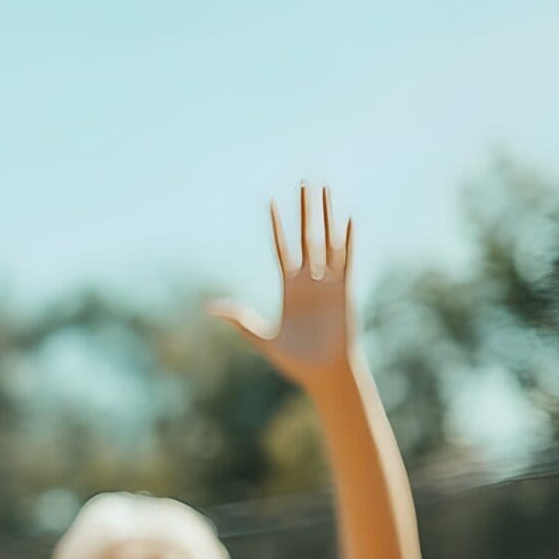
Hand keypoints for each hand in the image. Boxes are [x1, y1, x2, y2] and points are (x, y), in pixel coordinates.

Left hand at [209, 185, 358, 389]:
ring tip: (326, 191)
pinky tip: (348, 222)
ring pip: (327, 242)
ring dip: (326, 217)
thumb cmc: (295, 361)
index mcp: (289, 289)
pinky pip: (346, 263)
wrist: (324, 375)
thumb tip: (210, 309)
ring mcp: (328, 284)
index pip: (282, 249)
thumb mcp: (262, 338)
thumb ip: (240, 320)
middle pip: (307, 237)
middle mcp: (309, 281)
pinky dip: (347, 243)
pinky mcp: (344, 293)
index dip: (278, 227)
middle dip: (306, 211)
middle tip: (306, 183)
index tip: (272, 204)